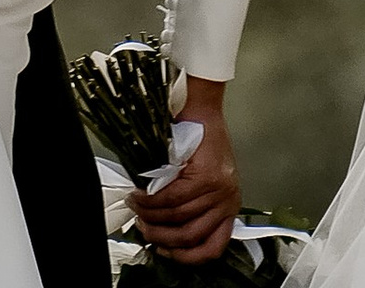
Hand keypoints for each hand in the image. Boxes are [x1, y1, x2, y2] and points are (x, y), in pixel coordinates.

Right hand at [130, 82, 239, 262]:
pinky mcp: (207, 177)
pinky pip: (173, 198)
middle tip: (141, 227)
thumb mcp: (205, 181)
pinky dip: (152, 201)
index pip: (212, 247)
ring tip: (136, 208)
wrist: (201, 109)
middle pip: (189, 235)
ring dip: (151, 216)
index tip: (165, 251)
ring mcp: (219, 190)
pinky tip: (141, 196)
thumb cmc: (200, 143)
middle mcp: (228, 201)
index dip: (186, 256)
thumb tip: (162, 230)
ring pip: (178, 217)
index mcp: (228, 207)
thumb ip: (192, 206)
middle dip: (160, 235)